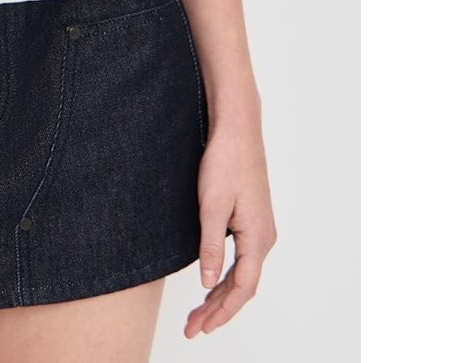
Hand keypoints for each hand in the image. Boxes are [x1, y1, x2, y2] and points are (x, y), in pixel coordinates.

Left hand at [184, 119, 276, 339]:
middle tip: (193, 328)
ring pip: (242, 274)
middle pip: (242, 286)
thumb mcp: (211, 207)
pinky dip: (226, 276)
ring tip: (198, 314)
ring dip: (220, 295)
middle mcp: (264, 238)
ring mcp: (259, 229)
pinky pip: (241, 259)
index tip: (201, 328)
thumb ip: (210, 247)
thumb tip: (207, 283)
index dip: (221, 312)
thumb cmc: (225, 162)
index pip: (242, 288)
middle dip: (218, 310)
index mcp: (258, 238)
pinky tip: (211, 282)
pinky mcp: (251, 220)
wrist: (237, 130)